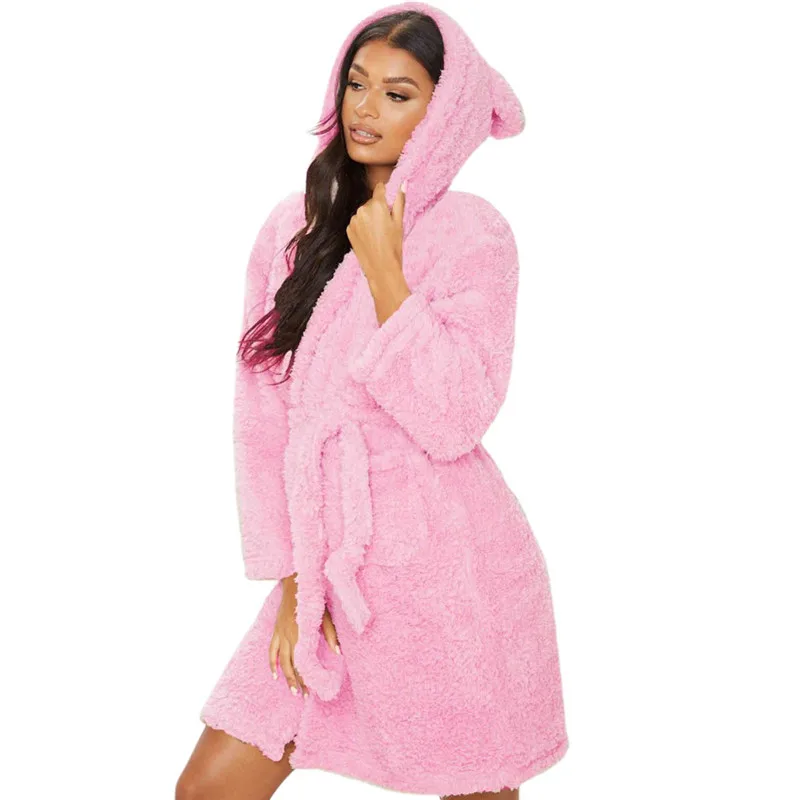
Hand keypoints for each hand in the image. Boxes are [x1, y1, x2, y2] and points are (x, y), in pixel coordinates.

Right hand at [269, 575, 340, 697]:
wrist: (295, 583)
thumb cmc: (312, 598)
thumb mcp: (325, 615)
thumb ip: (331, 634)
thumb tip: (338, 653)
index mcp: (300, 634)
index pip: (302, 662)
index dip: (306, 677)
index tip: (312, 691)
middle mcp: (288, 636)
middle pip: (291, 665)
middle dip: (296, 681)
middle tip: (303, 696)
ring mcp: (280, 633)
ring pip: (281, 660)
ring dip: (286, 677)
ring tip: (292, 691)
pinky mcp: (276, 629)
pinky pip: (271, 650)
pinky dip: (272, 663)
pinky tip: (275, 674)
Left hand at [346, 180, 405, 281]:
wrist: (380, 268)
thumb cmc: (393, 246)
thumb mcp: (399, 223)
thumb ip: (400, 201)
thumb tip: (403, 183)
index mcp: (377, 205)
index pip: (379, 188)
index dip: (385, 194)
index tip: (388, 202)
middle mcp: (362, 209)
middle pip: (371, 202)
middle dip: (378, 209)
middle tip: (385, 226)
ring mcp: (353, 220)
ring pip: (363, 213)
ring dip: (369, 218)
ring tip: (377, 234)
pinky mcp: (348, 230)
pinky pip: (357, 223)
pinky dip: (362, 227)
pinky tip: (369, 238)